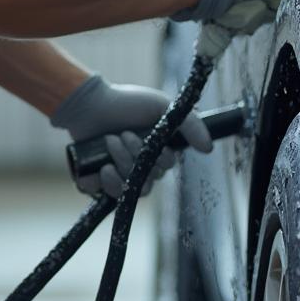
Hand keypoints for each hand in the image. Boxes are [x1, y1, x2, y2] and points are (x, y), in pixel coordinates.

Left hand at [51, 75, 212, 197]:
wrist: (90, 103)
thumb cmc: (127, 102)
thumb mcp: (163, 107)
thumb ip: (190, 124)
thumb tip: (209, 148)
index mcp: (156, 152)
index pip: (165, 169)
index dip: (158, 158)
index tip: (147, 138)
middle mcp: (140, 167)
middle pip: (148, 180)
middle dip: (133, 156)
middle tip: (121, 135)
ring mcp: (119, 176)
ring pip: (130, 189)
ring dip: (120, 165)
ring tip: (108, 143)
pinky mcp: (98, 182)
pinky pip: (106, 197)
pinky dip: (104, 184)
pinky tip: (101, 167)